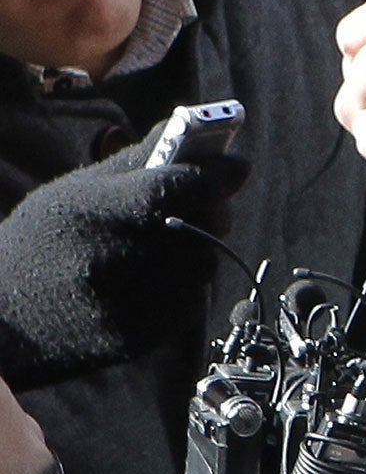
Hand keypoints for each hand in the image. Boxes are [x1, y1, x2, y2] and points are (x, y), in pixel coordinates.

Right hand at [0, 138, 241, 386]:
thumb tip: (206, 136)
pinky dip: (184, 289)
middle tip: (207, 208)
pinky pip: (189, 306)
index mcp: (92, 210)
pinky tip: (156, 281)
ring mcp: (120, 301)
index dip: (214, 174)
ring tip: (172, 246)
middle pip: (200, 227)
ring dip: (200, 252)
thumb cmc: (42, 242)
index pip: (174, 186)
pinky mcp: (131, 337)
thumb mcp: (77, 192)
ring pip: (202, 267)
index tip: (234, 168)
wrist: (0, 319)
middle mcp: (107, 256)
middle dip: (214, 212)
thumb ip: (141, 161)